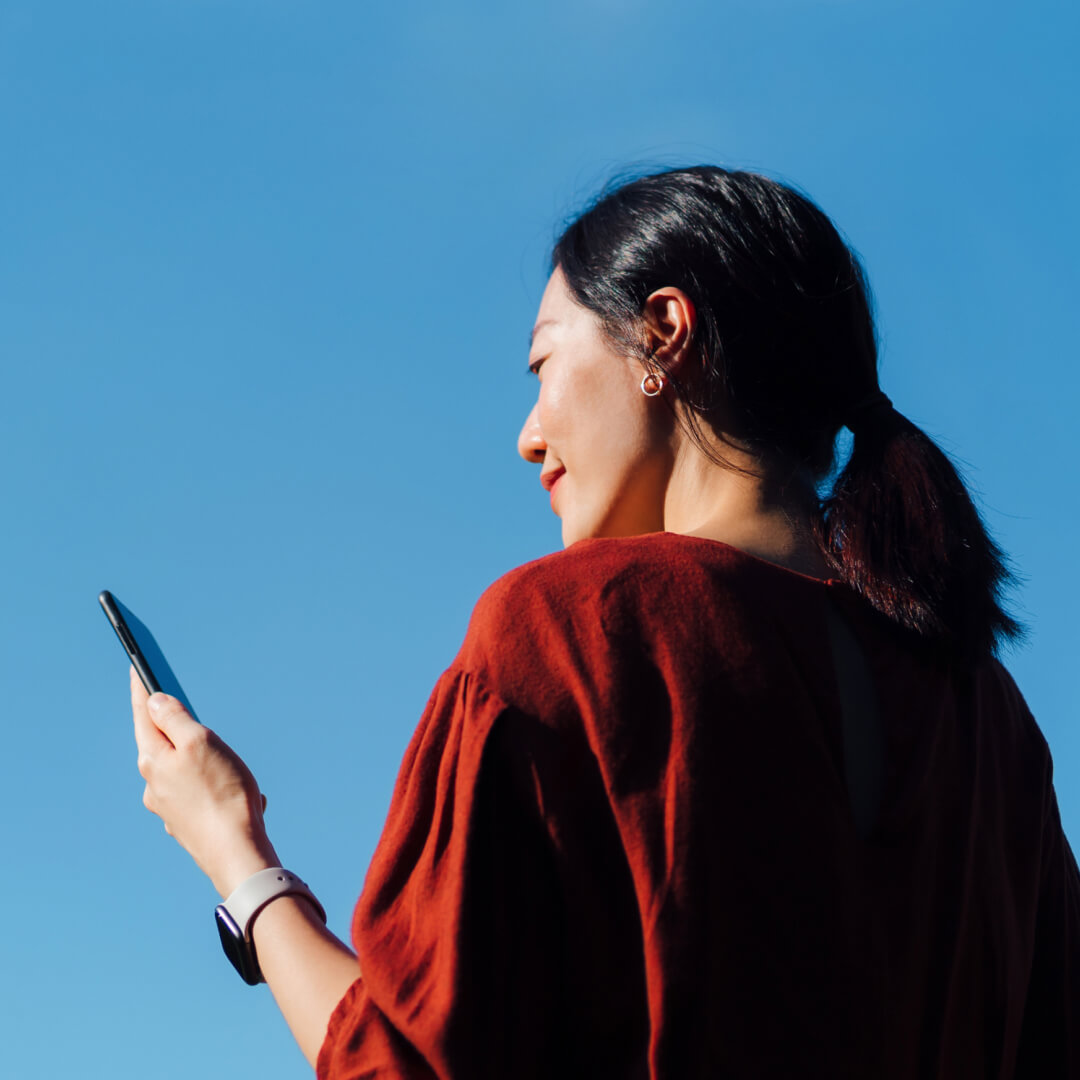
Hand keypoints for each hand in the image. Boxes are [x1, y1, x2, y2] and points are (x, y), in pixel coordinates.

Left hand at [131, 667, 279, 896]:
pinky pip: (200, 794)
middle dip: (176, 729)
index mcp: (154, 760)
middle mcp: (154, 785)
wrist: (235, 851)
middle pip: (160, 744)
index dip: (142, 690)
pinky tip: (238, 793)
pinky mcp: (186, 824)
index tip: (136, 669)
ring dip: (202, 762)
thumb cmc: (222, 793)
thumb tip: (154, 702)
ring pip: (181, 771)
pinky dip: (216, 787)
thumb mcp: (199, 742)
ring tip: (230, 765)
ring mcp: (168, 807)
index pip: (144, 716)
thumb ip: (174, 719)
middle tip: (189, 713)